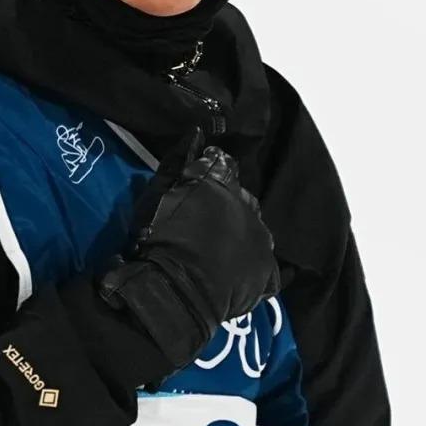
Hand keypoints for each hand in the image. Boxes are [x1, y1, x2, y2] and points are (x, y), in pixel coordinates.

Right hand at [96, 125, 279, 372]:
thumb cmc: (160, 238)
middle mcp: (248, 205)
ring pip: (254, 229)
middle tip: (205, 224)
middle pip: (242, 199)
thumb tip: (196, 133)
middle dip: (228, 206)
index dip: (211, 173)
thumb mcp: (158, 194)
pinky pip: (265, 267)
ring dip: (240, 234)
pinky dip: (253, 268)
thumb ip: (178, 162)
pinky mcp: (267, 271)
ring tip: (219, 252)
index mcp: (222, 183)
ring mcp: (261, 238)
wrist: (176, 291)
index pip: (222, 165)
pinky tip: (237, 275)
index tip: (198, 183)